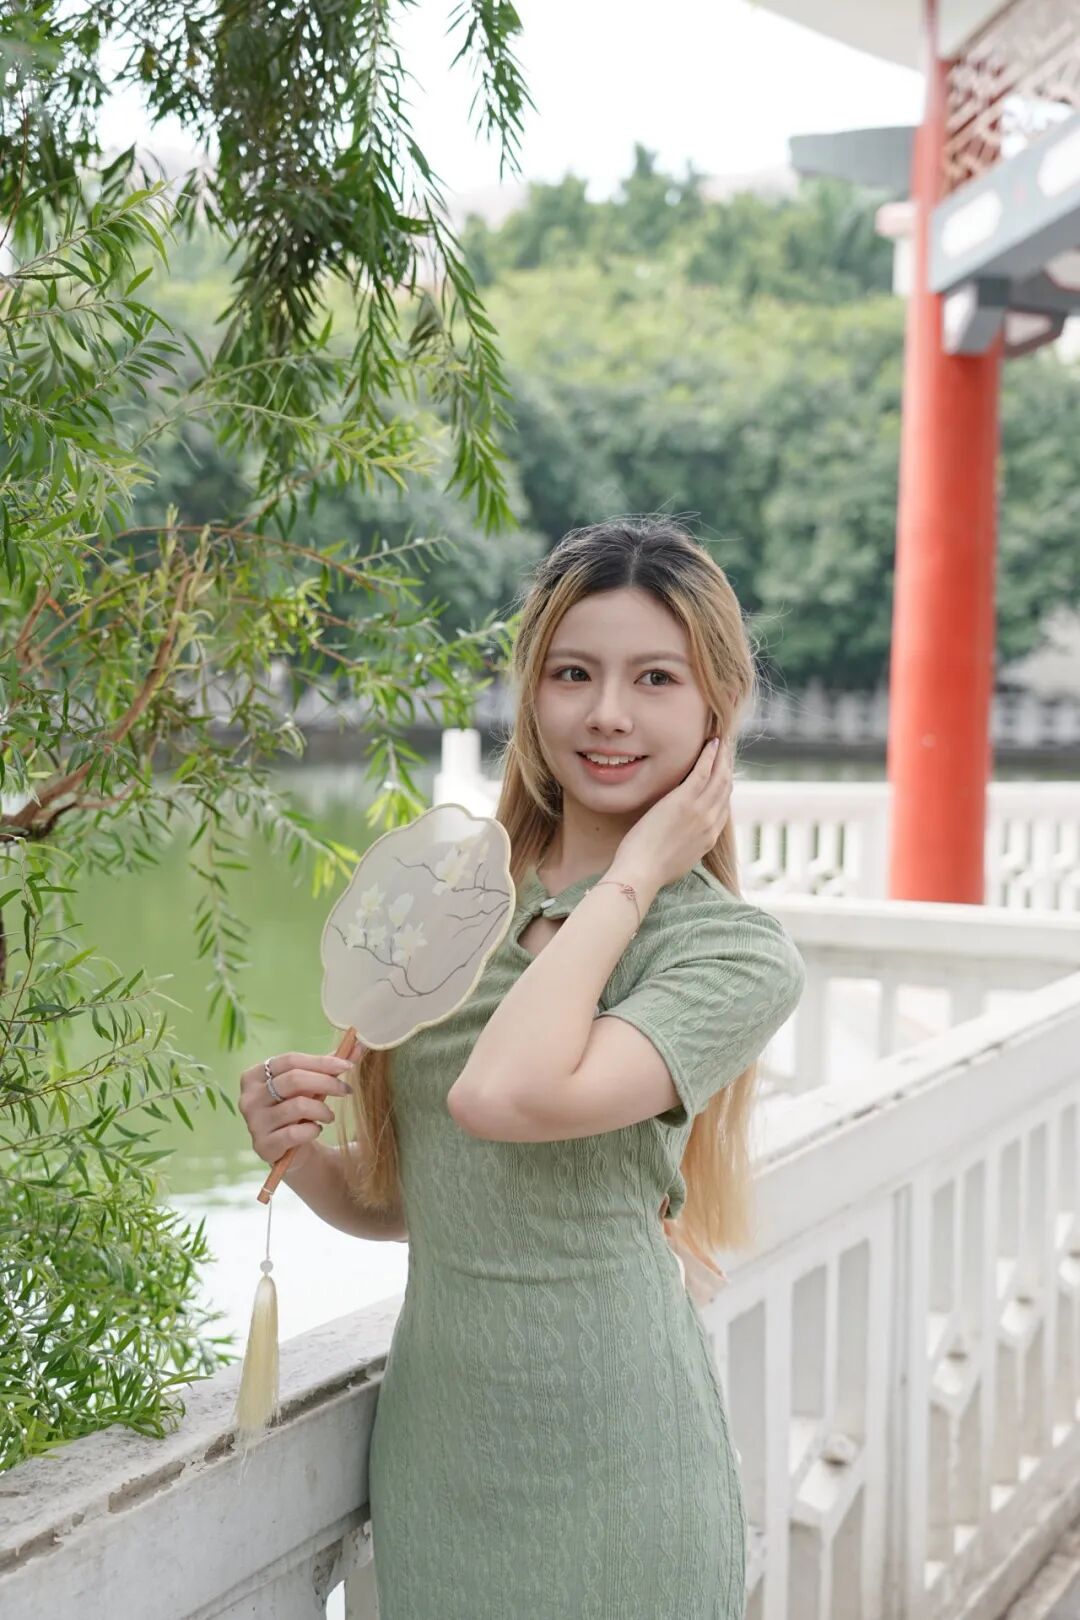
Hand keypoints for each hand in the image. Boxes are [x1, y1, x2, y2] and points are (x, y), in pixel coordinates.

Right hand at [238, 1035, 360, 1176]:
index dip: (322, 1062)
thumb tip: (358, 1044)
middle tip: (346, 1091)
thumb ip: (331, 1066)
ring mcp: (253, 1123)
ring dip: (323, 1110)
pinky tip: (315, 1130)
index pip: (291, 1060)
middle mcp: (248, 1098)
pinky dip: (313, 1130)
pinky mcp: (263, 1146)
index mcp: (254, 1075)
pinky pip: (295, 1133)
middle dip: (327, 1083)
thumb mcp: (313, 1085)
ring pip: (298, 1105)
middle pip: (294, 1080)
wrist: (293, 1150)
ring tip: (329, 1116)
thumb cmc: (301, 1110)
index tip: (347, 1066)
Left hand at [611, 734, 733, 891]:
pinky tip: (711, 742)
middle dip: (728, 766)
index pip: (723, 806)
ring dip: (723, 756)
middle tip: (727, 749)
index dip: (725, 786)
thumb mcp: (678, 859)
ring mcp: (700, 811)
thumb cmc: (649, 870)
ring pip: (719, 776)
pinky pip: (703, 772)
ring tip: (722, 740)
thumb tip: (680, 837)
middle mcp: (711, 823)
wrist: (642, 873)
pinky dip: (710, 755)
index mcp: (709, 838)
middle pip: (726, 788)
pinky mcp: (685, 801)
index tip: (723, 772)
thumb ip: (685, 844)